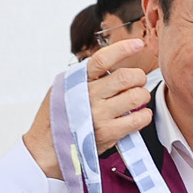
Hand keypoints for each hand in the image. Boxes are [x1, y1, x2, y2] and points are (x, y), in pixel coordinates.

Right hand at [22, 37, 150, 178]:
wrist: (47, 148)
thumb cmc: (58, 117)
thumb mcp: (63, 88)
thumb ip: (84, 76)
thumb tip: (111, 63)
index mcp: (76, 81)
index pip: (102, 59)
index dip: (122, 49)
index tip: (138, 44)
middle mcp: (88, 97)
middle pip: (126, 77)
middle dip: (138, 77)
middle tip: (137, 81)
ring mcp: (99, 116)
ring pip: (136, 97)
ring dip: (142, 95)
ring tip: (138, 98)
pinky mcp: (108, 134)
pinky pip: (138, 119)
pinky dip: (145, 115)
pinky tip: (139, 115)